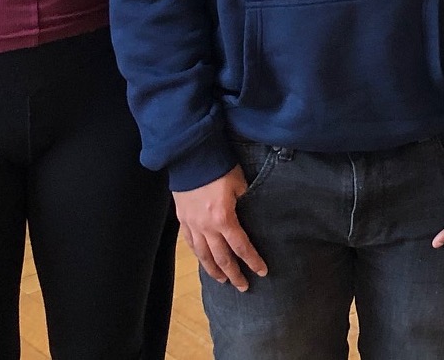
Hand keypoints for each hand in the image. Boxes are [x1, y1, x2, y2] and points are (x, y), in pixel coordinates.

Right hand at [173, 168, 266, 290]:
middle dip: (233, 273)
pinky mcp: (182, 219)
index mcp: (224, 218)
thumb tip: (251, 212)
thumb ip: (246, 201)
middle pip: (221, 257)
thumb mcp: (240, 183)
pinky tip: (203, 260)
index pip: (241, 246)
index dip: (252, 261)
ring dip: (214, 270)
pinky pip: (190, 243)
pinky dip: (198, 255)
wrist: (190, 157)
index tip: (261, 272)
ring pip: (203, 255)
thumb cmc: (219, 167)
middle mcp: (206, 227)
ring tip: (223, 280)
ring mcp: (192, 224)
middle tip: (243, 287)